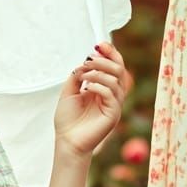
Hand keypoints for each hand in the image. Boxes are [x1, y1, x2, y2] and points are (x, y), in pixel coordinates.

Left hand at [53, 42, 125, 156]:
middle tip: (89, 59)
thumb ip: (77, 76)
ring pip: (116, 79)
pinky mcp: (113, 114)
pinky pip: (111, 93)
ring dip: (98, 72)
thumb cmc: (67, 120)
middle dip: (105, 60)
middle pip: (119, 69)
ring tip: (84, 76)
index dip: (110, 53)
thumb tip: (85, 61)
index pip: (114, 66)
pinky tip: (87, 88)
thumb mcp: (69, 92)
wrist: (66, 141)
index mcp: (103, 88)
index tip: (99, 44)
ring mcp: (114, 104)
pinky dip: (99, 86)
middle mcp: (112, 95)